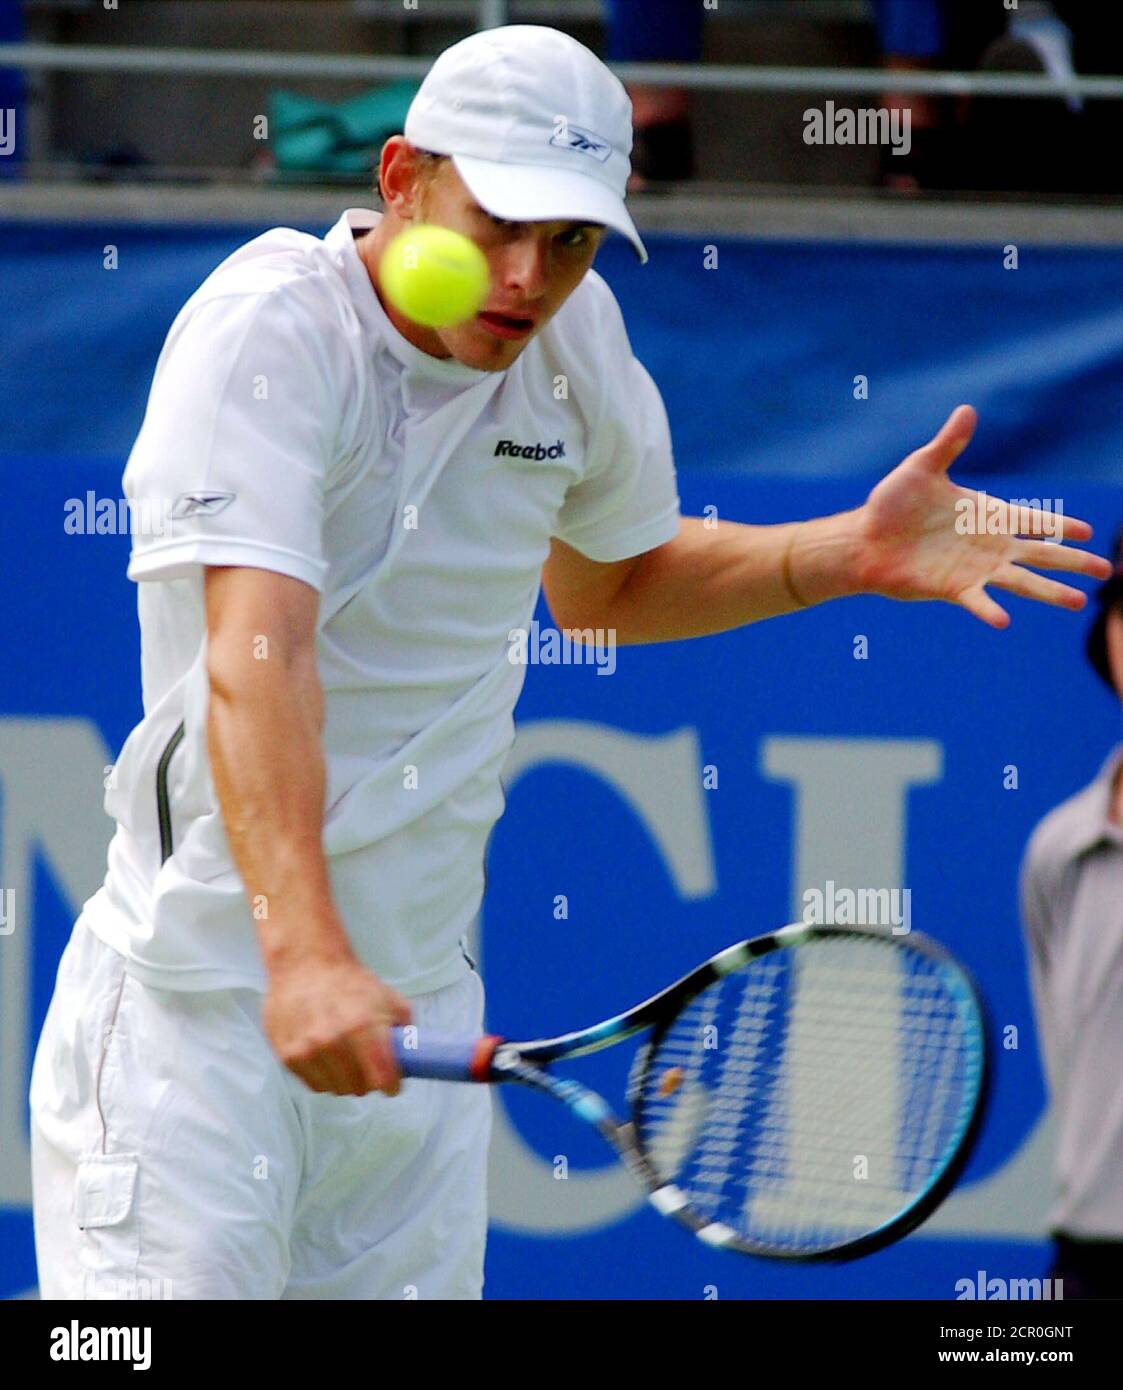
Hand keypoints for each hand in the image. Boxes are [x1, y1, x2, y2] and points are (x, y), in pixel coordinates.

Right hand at [263, 949, 412, 1096]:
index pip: (382, 1079)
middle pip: (359, 1088)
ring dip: (344, 1079)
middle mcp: (332, 1041)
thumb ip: (405, 1032)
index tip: (392, 1082)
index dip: (391, 1084)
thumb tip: (413, 1060)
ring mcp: (306, 1050)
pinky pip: (313, 1084)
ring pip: (335, 1089)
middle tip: (368, 1066)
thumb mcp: (389, 999)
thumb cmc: (351, 983)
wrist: (306, 964)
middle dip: (368, 1080)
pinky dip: (323, 1076)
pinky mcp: (287, 1055)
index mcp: (361, 1026)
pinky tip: (325, 1055)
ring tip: (345, 1057)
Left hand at [854, 405, 1113, 626]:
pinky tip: (1004, 621)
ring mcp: (973, 569)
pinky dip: (989, 610)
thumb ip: (949, 444)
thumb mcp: (922, 468)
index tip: (1088, 532)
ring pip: (1021, 581)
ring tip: (1078, 602)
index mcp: (986, 515)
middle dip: (1073, 562)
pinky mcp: (952, 588)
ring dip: (1050, 592)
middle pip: (1039, 553)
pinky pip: (977, 601)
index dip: (1060, 525)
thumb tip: (968, 409)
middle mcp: (987, 545)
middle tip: (1106, 571)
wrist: (863, 541)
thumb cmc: (891, 505)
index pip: (1032, 520)